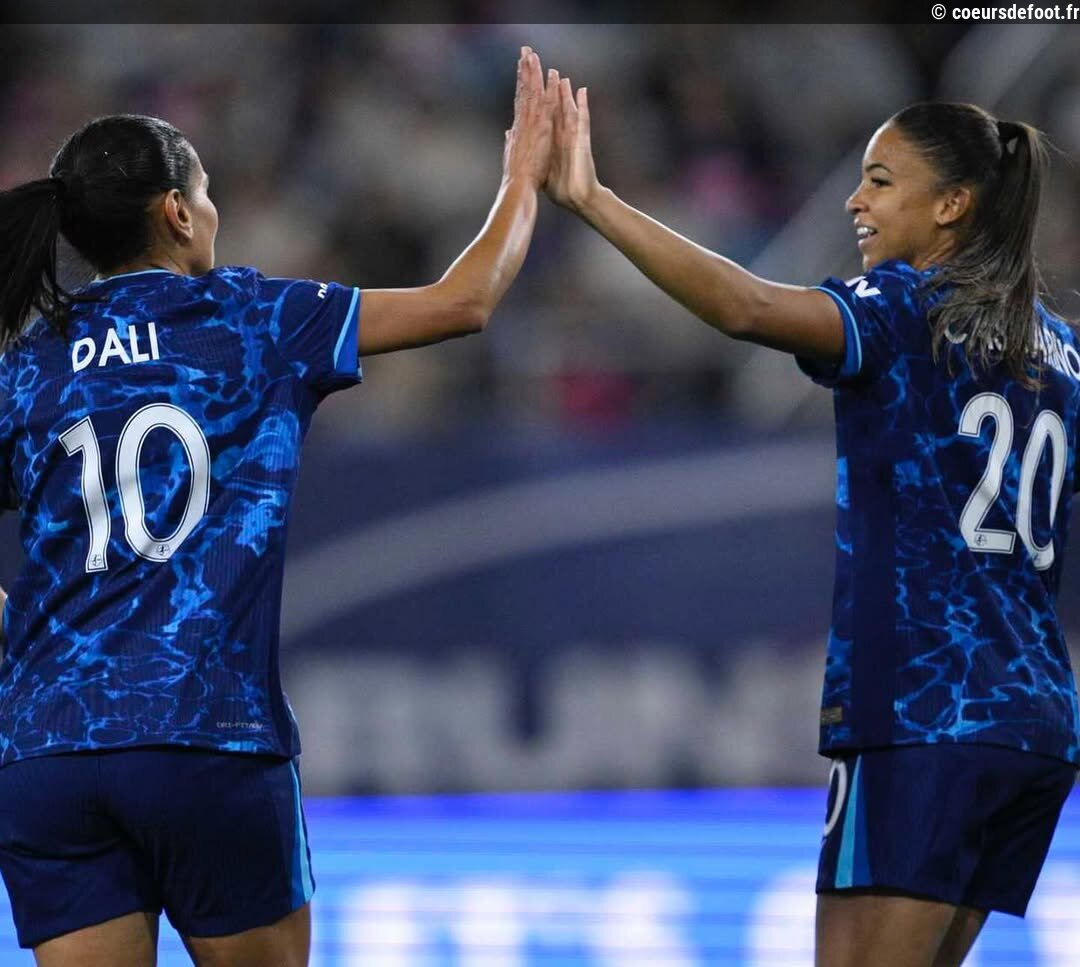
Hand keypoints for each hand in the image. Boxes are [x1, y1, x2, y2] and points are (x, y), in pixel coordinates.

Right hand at [503, 47, 556, 188]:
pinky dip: (547, 89)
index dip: (520, 83)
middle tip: (525, 51)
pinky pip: (545, 104)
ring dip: (533, 72)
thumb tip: (508, 132)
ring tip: (532, 55)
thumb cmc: (516, 177)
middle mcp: (523, 122)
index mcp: (518, 128)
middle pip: (524, 91)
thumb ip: (511, 141)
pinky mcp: (541, 129)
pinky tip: (550, 75)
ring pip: (532, 92)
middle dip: (524, 70)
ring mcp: (531, 124)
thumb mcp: (512, 155)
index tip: (520, 67)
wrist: (517, 187)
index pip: (520, 101)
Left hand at [544, 77, 599, 214]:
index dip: (538, 105)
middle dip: (550, 94)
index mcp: (552, 144)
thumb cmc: (562, 189)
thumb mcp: (545, 171)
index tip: (532, 90)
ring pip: (569, 111)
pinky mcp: (582, 141)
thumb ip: (537, 159)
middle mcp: (563, 137)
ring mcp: (574, 138)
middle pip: (556, 111)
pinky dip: (582, 105)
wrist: (578, 199)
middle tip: (546, 75)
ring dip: (565, 94)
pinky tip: (581, 91)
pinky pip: (582, 119)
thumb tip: (526, 156)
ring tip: (562, 77)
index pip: (544, 119)